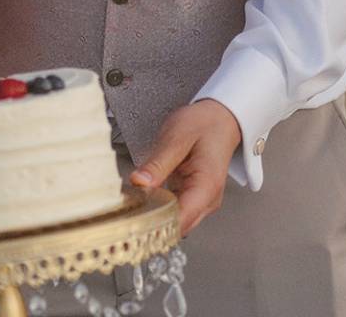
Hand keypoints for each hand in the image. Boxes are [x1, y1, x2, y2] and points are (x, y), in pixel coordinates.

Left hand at [130, 99, 241, 235]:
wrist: (220, 118)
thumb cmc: (203, 125)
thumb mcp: (176, 138)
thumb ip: (158, 163)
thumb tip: (139, 182)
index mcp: (206, 187)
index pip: (180, 220)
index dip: (155, 224)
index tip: (132, 221)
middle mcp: (207, 200)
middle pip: (178, 227)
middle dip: (152, 224)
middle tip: (124, 216)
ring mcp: (202, 201)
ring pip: (176, 222)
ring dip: (154, 218)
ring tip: (130, 209)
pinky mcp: (193, 197)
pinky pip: (175, 211)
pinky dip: (159, 209)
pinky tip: (142, 201)